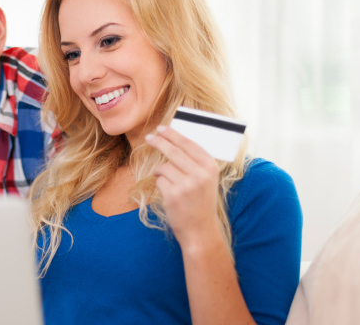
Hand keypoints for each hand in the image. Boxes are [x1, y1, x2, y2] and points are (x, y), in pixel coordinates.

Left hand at [145, 125, 221, 249]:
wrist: (201, 231)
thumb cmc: (201, 203)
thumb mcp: (206, 180)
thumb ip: (194, 162)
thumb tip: (174, 141)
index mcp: (210, 167)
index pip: (189, 144)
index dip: (174, 134)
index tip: (162, 128)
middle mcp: (200, 174)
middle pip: (173, 151)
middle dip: (159, 142)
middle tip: (149, 137)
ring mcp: (186, 184)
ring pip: (164, 167)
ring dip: (161, 172)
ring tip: (169, 183)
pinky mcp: (173, 194)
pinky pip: (159, 181)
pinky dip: (160, 185)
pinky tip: (170, 194)